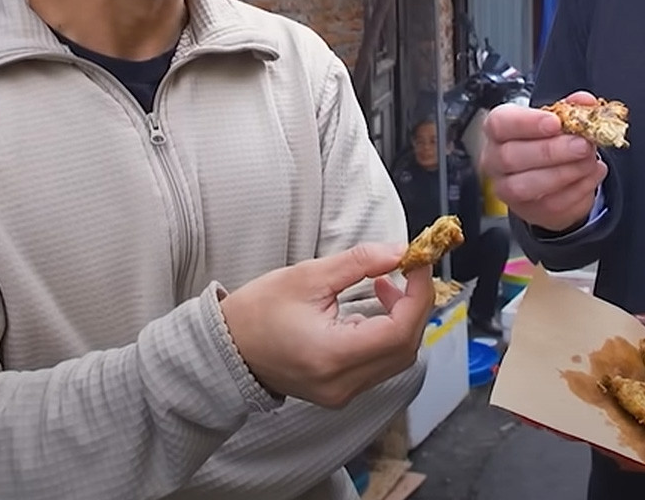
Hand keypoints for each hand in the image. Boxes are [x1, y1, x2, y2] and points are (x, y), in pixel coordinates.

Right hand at [219, 243, 432, 408]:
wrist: (226, 350)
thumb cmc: (256, 314)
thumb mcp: (307, 276)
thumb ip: (358, 263)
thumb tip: (398, 251)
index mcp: (333, 355)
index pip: (399, 330)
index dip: (418, 294)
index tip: (418, 263)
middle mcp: (342, 383)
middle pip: (405, 347)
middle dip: (414, 304)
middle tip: (407, 269)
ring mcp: (343, 392)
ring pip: (397, 358)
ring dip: (402, 319)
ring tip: (385, 284)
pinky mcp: (341, 391)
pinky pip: (380, 364)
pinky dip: (388, 334)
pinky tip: (375, 307)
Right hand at [479, 91, 606, 231]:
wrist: (550, 176)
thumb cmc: (546, 141)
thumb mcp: (557, 119)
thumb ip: (571, 108)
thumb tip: (585, 102)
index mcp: (498, 130)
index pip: (500, 124)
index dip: (527, 123)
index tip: (555, 123)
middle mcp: (495, 160)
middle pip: (512, 157)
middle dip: (552, 151)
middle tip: (582, 145)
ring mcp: (508, 189)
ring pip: (527, 186)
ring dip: (565, 172)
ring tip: (590, 160)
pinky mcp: (529, 211)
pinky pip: (552, 204)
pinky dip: (578, 189)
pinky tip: (591, 174)